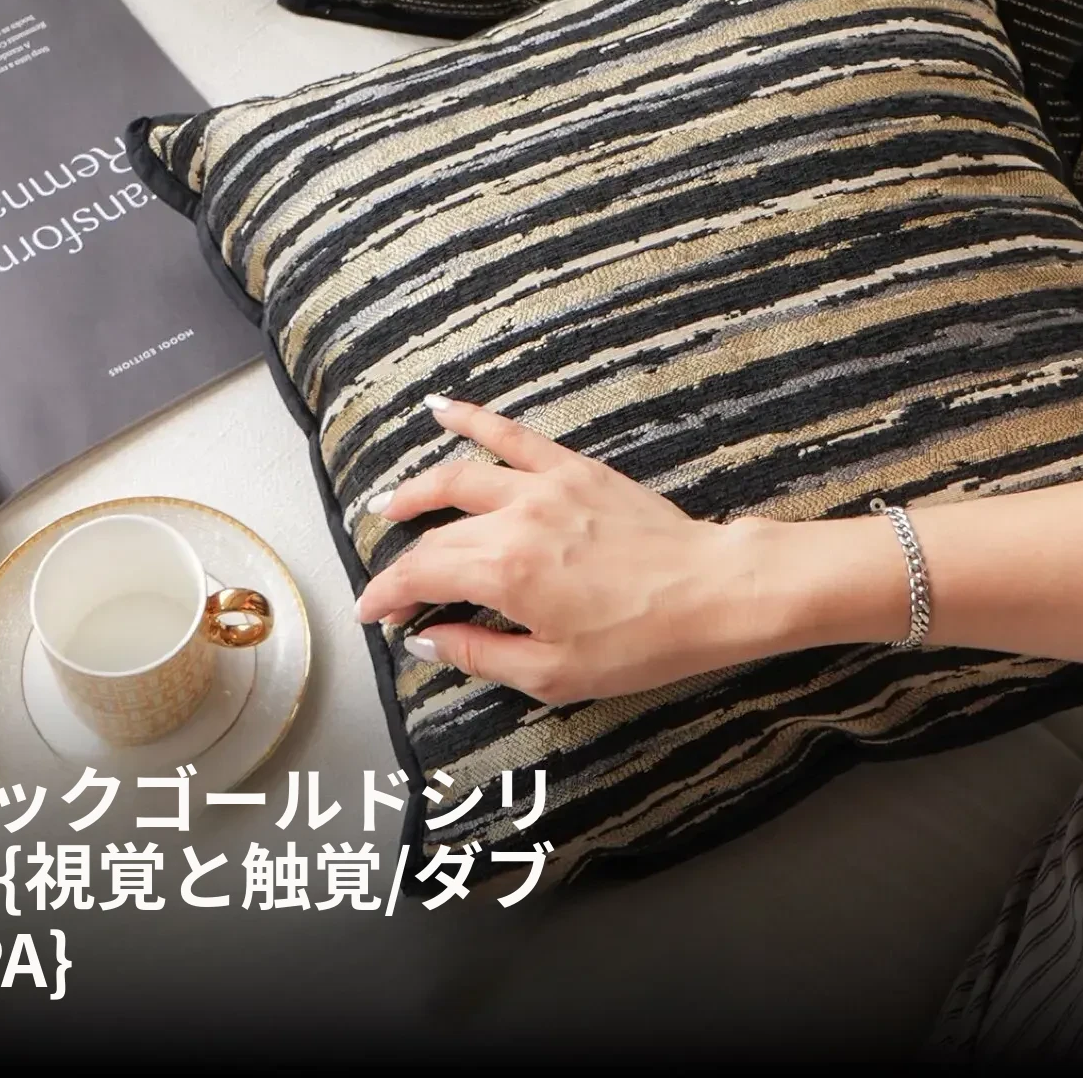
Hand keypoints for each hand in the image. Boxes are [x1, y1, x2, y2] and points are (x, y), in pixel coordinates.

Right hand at [353, 396, 799, 702]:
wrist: (710, 592)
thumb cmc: (641, 641)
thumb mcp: (554, 674)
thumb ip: (480, 654)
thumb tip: (427, 642)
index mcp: (506, 573)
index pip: (422, 575)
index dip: (387, 595)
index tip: (372, 613)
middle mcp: (515, 519)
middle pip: (438, 534)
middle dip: (404, 562)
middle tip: (391, 588)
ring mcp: (544, 486)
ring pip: (459, 475)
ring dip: (417, 488)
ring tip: (390, 502)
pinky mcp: (573, 468)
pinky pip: (511, 434)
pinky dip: (472, 418)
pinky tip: (441, 408)